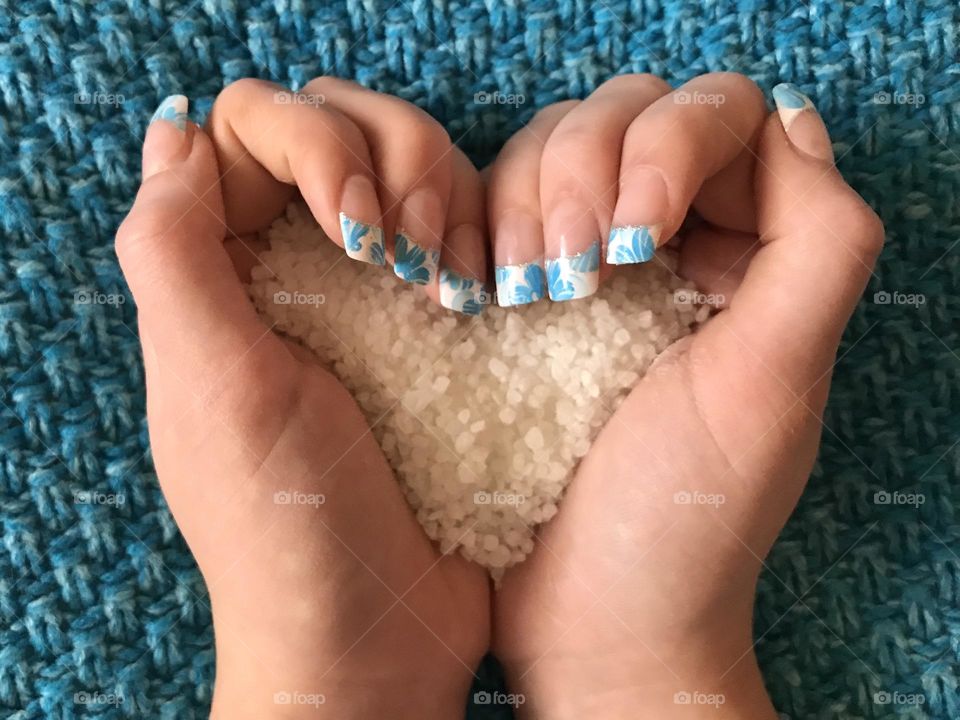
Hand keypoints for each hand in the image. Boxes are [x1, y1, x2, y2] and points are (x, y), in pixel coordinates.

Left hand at [116, 81, 489, 718]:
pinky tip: (482, 293)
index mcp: (222, 274)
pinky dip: (483, 234)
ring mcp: (372, 293)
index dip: (312, 145)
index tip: (356, 222)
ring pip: (415, 166)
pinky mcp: (438, 322)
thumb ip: (173, 251)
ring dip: (447, 197)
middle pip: (344, 129)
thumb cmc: (290, 524)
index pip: (253, 132)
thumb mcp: (214, 386)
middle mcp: (292, 270)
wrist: (378, 631)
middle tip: (410, 257)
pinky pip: (467, 225)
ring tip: (454, 286)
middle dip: (394, 166)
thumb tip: (176, 133)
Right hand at [489, 74, 883, 717]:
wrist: (592, 617)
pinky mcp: (518, 291)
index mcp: (749, 256)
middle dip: (585, 174)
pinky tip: (474, 290)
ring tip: (519, 294)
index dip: (668, 149)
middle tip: (567, 276)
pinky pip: (489, 202)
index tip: (631, 239)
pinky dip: (476, 224)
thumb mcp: (771, 381)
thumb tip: (794, 122)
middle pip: (625, 116)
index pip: (719, 122)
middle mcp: (673, 248)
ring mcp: (587, 264)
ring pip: (548, 147)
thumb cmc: (681, 518)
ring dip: (524, 199)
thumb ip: (818, 243)